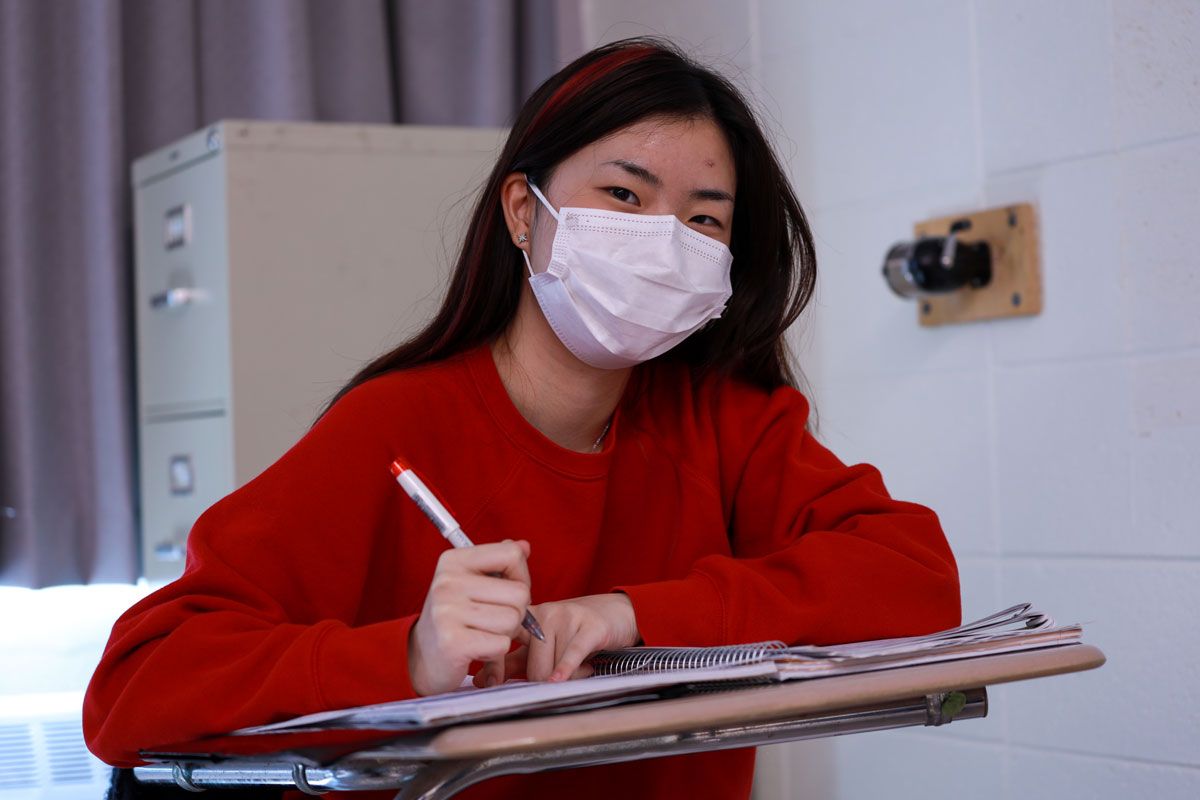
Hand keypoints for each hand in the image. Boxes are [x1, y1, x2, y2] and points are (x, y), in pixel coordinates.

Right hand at [407, 539, 532, 695]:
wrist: (423, 656)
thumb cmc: (455, 616)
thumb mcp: (472, 581)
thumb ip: (499, 562)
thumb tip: (524, 546)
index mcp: (453, 560)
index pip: (512, 554)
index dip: (521, 576)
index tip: (506, 590)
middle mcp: (447, 582)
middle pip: (520, 593)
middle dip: (516, 611)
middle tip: (493, 619)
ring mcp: (448, 611)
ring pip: (513, 620)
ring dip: (505, 633)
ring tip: (483, 633)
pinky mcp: (453, 643)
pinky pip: (502, 644)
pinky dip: (496, 651)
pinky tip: (477, 648)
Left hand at [474, 592, 640, 686]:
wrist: (618, 612)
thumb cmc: (577, 631)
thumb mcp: (544, 644)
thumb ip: (516, 662)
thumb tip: (480, 681)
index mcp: (528, 618)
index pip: (504, 645)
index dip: (495, 667)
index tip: (488, 686)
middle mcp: (544, 615)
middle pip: (532, 668)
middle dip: (545, 682)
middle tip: (563, 677)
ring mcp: (566, 618)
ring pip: (552, 668)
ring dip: (568, 679)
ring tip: (582, 668)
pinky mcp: (589, 626)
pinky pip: (572, 654)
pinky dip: (566, 670)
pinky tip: (562, 679)